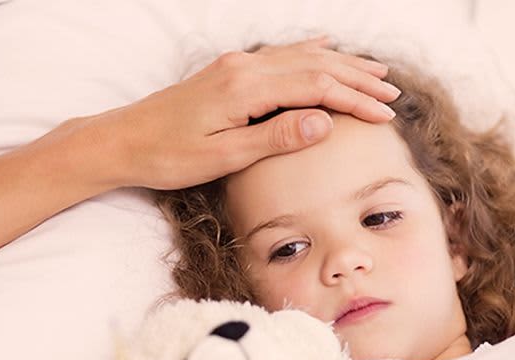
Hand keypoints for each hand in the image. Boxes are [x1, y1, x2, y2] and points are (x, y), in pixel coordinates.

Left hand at [77, 36, 399, 189]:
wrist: (123, 141)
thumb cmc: (167, 156)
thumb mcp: (223, 156)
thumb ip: (275, 138)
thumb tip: (325, 122)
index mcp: (245, 88)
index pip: (316, 87)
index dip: (354, 100)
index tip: (385, 115)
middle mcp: (243, 68)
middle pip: (315, 64)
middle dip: (356, 78)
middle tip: (392, 93)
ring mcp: (234, 66)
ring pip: (299, 56)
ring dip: (339, 63)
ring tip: (373, 71)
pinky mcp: (226, 72)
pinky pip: (278, 55)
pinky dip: (308, 52)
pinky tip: (323, 47)